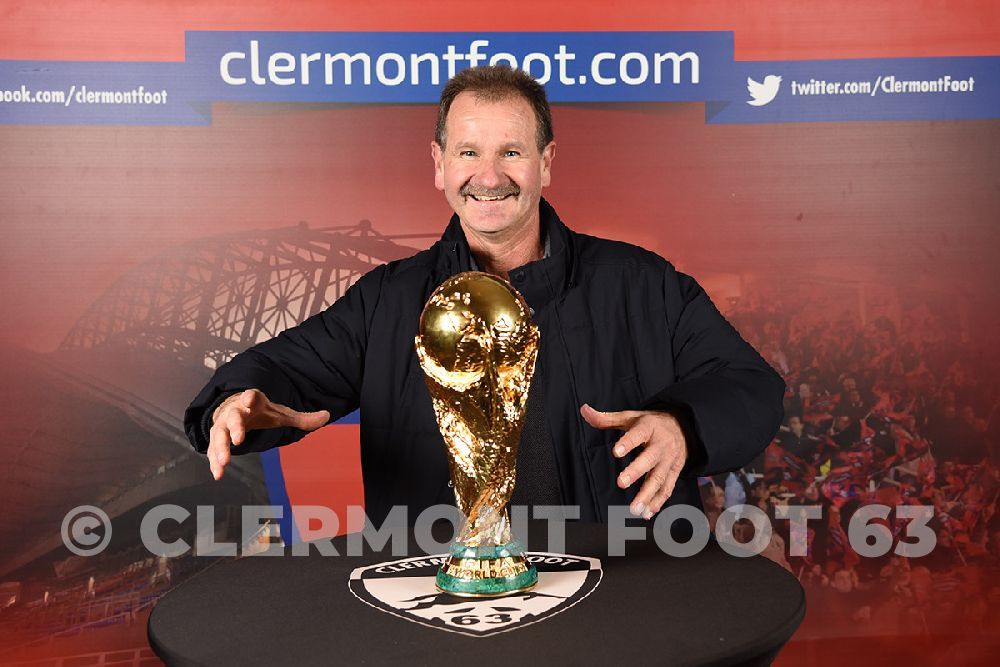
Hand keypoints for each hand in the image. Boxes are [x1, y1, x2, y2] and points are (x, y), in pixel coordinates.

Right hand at [208, 389, 329, 479]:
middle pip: (234, 417)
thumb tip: (328, 416)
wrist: (235, 408)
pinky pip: (213, 448)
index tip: (248, 399)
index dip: (250, 397)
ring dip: (221, 449)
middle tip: (238, 440)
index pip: (251, 396)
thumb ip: (302, 418)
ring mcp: (223, 424)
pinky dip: (214, 461)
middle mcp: (236, 411)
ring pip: (219, 434)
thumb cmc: (262, 412)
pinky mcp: (217, 436)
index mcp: (253, 402)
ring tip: (225, 463)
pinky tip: (218, 474)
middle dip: (235, 428)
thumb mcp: (282, 414)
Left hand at [580, 403, 687, 519]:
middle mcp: (661, 444)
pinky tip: (646, 513)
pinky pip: (667, 489)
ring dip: (647, 495)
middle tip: (621, 483)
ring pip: (659, 478)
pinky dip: (657, 503)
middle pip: (649, 459)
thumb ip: (606, 418)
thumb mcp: (630, 417)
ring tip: (634, 509)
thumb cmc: (650, 423)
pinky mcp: (674, 472)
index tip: (616, 451)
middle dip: (635, 472)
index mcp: (649, 428)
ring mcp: (669, 460)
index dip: (628, 443)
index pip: (638, 434)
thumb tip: (584, 410)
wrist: (683, 427)